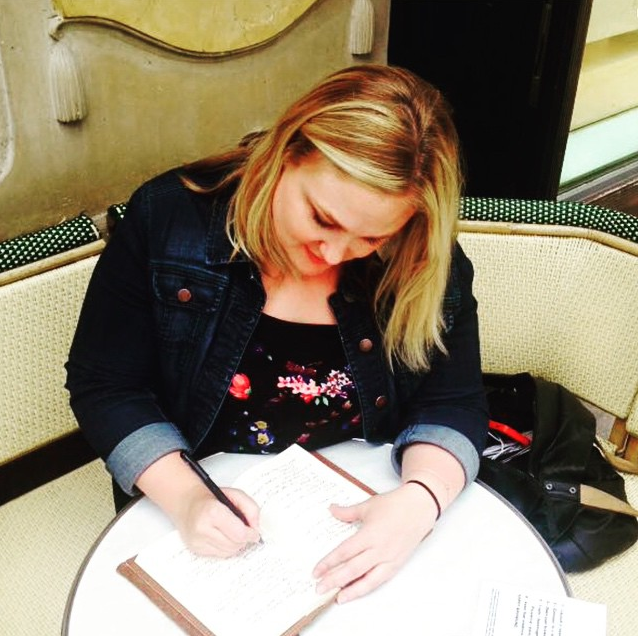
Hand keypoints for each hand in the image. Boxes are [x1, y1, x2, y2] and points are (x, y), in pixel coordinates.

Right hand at [173, 486, 260, 557]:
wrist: (188, 503)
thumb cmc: (212, 498)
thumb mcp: (234, 494)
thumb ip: (250, 507)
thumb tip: (255, 527)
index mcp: (213, 512)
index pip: (239, 533)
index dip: (251, 534)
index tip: (255, 532)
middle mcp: (202, 528)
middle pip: (235, 544)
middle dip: (244, 539)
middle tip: (245, 531)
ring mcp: (197, 541)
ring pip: (228, 552)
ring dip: (236, 544)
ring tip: (234, 533)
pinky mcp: (196, 550)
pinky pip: (219, 555)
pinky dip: (226, 548)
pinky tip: (224, 537)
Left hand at [312, 483, 437, 602]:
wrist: (419, 508)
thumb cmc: (393, 505)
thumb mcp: (368, 505)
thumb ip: (347, 512)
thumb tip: (331, 509)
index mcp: (370, 534)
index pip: (345, 552)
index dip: (329, 562)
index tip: (316, 571)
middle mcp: (379, 549)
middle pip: (353, 569)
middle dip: (334, 580)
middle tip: (319, 588)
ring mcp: (389, 559)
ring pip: (368, 579)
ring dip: (351, 590)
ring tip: (337, 598)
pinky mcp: (397, 564)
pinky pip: (380, 580)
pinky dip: (367, 587)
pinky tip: (356, 592)